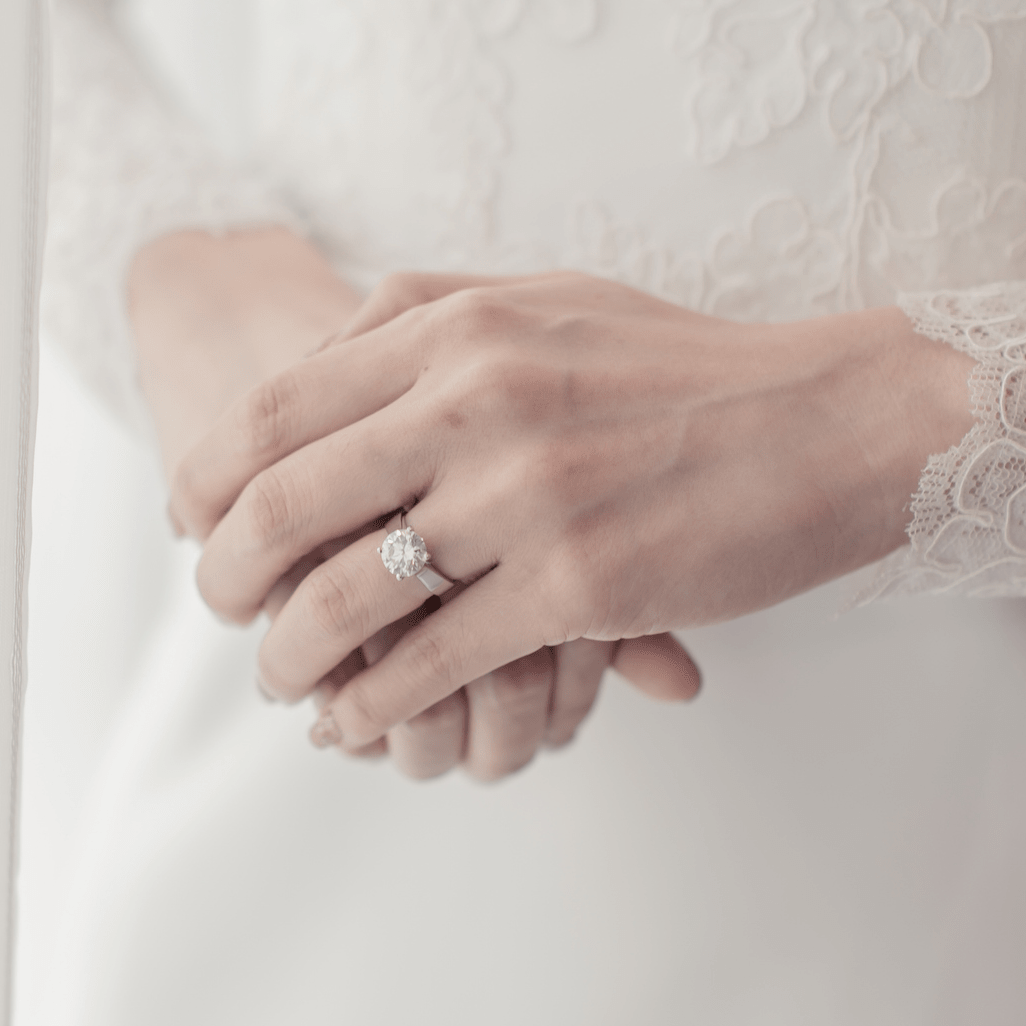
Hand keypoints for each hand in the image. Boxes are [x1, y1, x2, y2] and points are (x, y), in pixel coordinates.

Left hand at [134, 236, 692, 776]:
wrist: (832, 420)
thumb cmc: (684, 367)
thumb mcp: (546, 299)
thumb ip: (429, 313)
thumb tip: (325, 344)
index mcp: (458, 328)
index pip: (277, 408)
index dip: (209, 478)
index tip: (193, 524)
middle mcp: (477, 403)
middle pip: (287, 503)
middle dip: (228, 575)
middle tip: (220, 611)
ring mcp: (525, 499)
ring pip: (350, 598)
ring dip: (291, 657)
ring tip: (281, 682)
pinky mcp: (577, 587)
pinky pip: (434, 664)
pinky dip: (375, 707)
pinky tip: (353, 726)